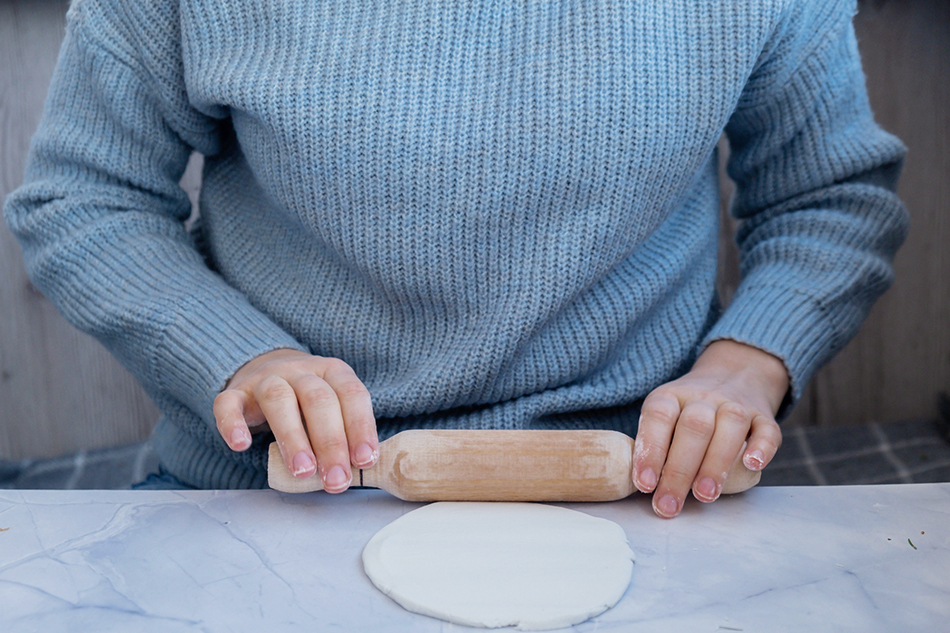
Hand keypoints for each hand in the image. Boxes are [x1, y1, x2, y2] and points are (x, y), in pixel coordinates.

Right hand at [213, 349, 377, 492]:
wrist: (266, 370)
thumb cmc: (308, 402)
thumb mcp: (334, 408)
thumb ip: (345, 433)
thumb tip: (358, 471)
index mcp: (332, 371)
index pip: (351, 395)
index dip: (360, 427)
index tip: (364, 461)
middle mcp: (300, 371)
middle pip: (318, 399)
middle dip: (330, 443)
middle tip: (336, 480)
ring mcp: (265, 379)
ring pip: (278, 399)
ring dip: (293, 438)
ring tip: (303, 471)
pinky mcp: (236, 393)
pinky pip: (228, 404)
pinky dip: (233, 424)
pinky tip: (241, 446)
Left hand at [633, 339, 787, 517]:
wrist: (733, 375)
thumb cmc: (688, 411)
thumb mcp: (664, 417)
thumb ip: (655, 445)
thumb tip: (645, 487)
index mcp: (671, 396)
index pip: (658, 416)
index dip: (650, 451)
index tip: (645, 484)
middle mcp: (703, 397)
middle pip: (693, 427)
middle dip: (680, 470)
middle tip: (670, 504)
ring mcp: (736, 404)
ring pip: (730, 425)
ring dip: (716, 463)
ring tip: (704, 494)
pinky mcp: (764, 416)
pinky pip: (767, 429)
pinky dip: (761, 448)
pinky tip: (752, 466)